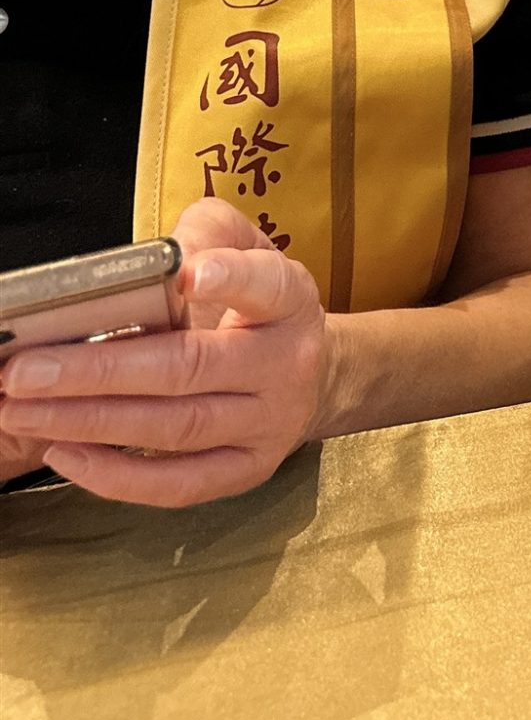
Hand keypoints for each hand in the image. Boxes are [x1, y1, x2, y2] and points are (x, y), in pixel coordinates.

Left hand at [0, 199, 333, 506]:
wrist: (313, 375)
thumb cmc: (255, 306)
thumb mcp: (246, 250)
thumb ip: (206, 236)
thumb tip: (159, 260)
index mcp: (289, 300)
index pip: (265, 286)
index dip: (229, 279)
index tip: (186, 275)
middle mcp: (287, 363)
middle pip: (191, 368)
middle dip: (99, 372)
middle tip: (24, 372)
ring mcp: (270, 422)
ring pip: (177, 428)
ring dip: (91, 422)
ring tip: (22, 411)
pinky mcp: (249, 469)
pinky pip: (180, 484)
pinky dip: (118, 475)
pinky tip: (64, 453)